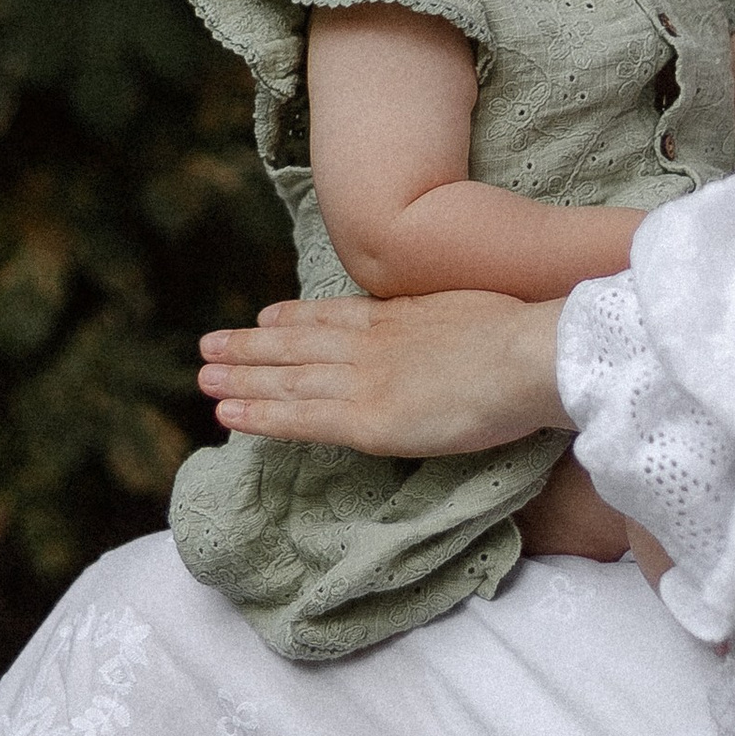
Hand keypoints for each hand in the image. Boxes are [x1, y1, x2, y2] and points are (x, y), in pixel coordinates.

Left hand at [199, 291, 571, 456]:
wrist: (531, 355)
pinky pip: (299, 419)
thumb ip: (452, 327)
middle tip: (209, 345)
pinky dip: (259, 416)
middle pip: (297, 344)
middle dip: (250, 347)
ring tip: (204, 376)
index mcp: (401, 318)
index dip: (294, 319)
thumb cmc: (526, 338)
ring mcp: (364, 380)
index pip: (334, 317)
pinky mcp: (366, 421)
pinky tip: (229, 415)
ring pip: (286, 379)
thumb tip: (460, 336)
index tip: (265, 316)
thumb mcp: (479, 314)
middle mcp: (372, 344)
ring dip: (241, 377)